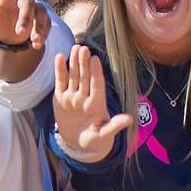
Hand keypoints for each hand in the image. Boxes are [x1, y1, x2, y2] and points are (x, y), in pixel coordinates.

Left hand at [0, 0, 48, 49]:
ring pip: (41, 14)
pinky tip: (37, 44)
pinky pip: (47, 25)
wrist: (9, 37)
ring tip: (34, 42)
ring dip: (38, 28)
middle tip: (19, 33)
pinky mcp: (44, 20)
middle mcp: (23, 1)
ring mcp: (35, 9)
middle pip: (28, 5)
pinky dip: (43, 34)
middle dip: (25, 19)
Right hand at [53, 45, 132, 160]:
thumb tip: (130, 119)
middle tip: (83, 48)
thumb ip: (114, 126)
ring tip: (75, 47)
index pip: (96, 86)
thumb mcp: (104, 135)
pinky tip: (60, 57)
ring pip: (73, 77)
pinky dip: (59, 70)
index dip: (96, 73)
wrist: (77, 143)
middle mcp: (85, 97)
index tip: (95, 59)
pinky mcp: (61, 97)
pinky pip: (60, 82)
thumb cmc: (95, 139)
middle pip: (84, 78)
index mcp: (97, 105)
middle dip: (83, 63)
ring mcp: (72, 96)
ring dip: (73, 62)